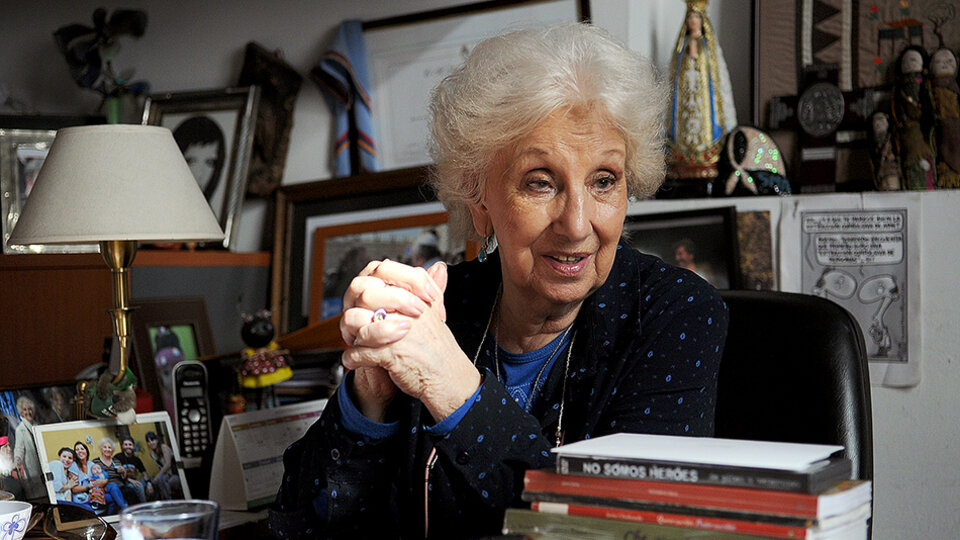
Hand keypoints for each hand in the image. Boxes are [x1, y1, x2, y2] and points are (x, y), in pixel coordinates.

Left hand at [342, 262, 481, 421]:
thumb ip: (432, 288)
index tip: (370, 298)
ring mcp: (397, 332)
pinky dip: (353, 358)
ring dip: (351, 333)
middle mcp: (406, 311)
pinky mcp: (390, 354)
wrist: (448, 378)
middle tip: (358, 320)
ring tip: (355, 340)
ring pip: (356, 321)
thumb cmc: (438, 349)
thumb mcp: (436, 313)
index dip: (371, 282)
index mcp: (416, 297)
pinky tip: (356, 360)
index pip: (385, 270)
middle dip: (356, 309)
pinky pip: (358, 352)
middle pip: (366, 294)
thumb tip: (436, 267)